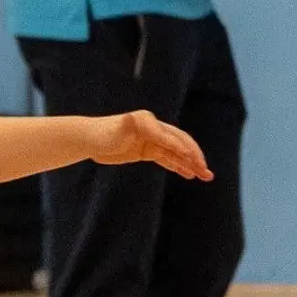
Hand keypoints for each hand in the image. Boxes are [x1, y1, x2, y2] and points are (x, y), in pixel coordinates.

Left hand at [89, 110, 212, 180]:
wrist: (90, 139)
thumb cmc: (103, 133)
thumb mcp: (118, 129)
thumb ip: (131, 126)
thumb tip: (137, 120)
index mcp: (150, 122)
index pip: (171, 137)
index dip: (182, 149)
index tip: (193, 161)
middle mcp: (155, 129)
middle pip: (180, 144)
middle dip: (194, 157)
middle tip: (206, 171)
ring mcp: (152, 141)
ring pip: (176, 153)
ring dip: (191, 164)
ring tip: (205, 176)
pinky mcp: (147, 151)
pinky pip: (167, 159)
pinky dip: (179, 166)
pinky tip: (189, 175)